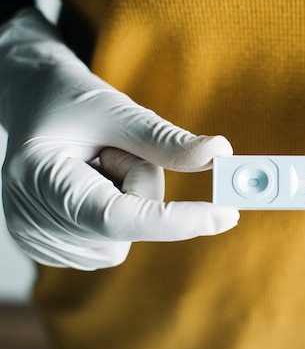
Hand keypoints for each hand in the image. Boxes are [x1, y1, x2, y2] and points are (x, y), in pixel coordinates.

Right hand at [0, 9, 238, 269]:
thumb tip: (220, 154)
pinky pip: (115, 242)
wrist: (34, 106)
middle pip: (130, 228)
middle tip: (114, 149)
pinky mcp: (58, 248)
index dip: (175, 221)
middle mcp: (34, 222)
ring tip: (97, 164)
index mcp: (40, 180)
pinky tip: (93, 184)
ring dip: (131, 199)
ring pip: (127, 238)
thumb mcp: (116, 110)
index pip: (118, 218)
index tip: (226, 215)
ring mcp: (42, 241)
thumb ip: (164, 140)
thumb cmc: (69, 100)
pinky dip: (120, 212)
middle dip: (142, 187)